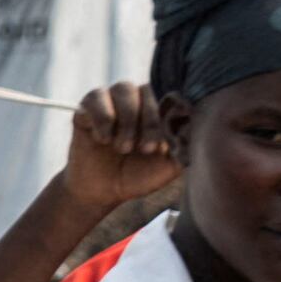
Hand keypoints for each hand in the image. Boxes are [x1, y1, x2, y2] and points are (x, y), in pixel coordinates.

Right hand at [59, 83, 179, 222]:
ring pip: (123, 89)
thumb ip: (184, 146)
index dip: (165, 117)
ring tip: (122, 148)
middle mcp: (134, 99)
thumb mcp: (167, 167)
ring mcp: (110, 100)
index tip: (159, 147)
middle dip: (148, 121)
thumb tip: (194, 124)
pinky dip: (102, 119)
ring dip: (126, 120)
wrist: (101, 192)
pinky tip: (103, 140)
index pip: (168, 95)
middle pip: (146, 89)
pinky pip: (96, 97)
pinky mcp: (86, 107)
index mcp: (157, 108)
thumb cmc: (137, 176)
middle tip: (144, 150)